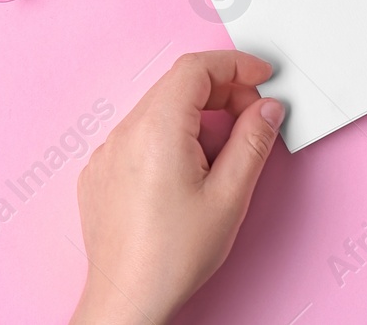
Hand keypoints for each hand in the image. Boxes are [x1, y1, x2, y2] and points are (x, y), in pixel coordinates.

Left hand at [71, 50, 284, 324]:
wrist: (127, 300)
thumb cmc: (173, 257)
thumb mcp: (230, 197)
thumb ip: (253, 142)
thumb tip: (267, 109)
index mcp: (157, 129)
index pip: (196, 68)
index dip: (235, 66)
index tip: (262, 77)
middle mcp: (125, 133)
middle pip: (177, 86)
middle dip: (221, 93)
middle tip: (252, 120)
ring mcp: (107, 153)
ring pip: (159, 111)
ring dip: (197, 118)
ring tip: (221, 158)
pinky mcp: (99, 173)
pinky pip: (139, 136)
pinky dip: (170, 139)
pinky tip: (188, 176)